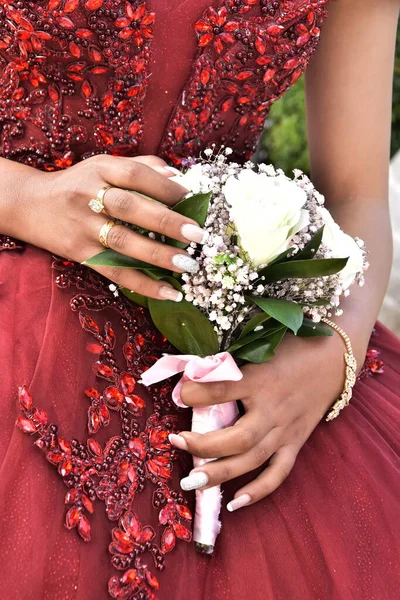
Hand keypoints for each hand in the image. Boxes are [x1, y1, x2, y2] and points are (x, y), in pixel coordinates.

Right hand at [8, 154, 203, 300]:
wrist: (29, 205)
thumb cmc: (77, 184)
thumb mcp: (102, 166)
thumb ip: (140, 167)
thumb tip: (178, 177)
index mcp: (100, 169)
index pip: (136, 174)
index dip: (165, 187)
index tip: (192, 200)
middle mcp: (90, 196)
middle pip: (131, 207)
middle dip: (167, 222)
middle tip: (197, 235)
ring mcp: (83, 227)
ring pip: (123, 241)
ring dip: (158, 256)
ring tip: (187, 265)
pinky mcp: (80, 254)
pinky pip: (114, 271)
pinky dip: (143, 284)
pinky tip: (168, 292)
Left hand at [170, 333, 352, 509]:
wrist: (333, 360)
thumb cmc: (291, 350)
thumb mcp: (259, 349)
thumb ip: (229, 364)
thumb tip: (192, 376)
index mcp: (261, 380)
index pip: (224, 389)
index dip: (197, 393)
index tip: (179, 394)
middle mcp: (273, 410)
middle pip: (238, 438)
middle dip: (204, 445)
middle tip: (176, 442)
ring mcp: (286, 431)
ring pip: (252, 459)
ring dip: (220, 473)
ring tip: (191, 481)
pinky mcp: (296, 443)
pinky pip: (278, 473)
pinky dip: (258, 490)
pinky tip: (234, 503)